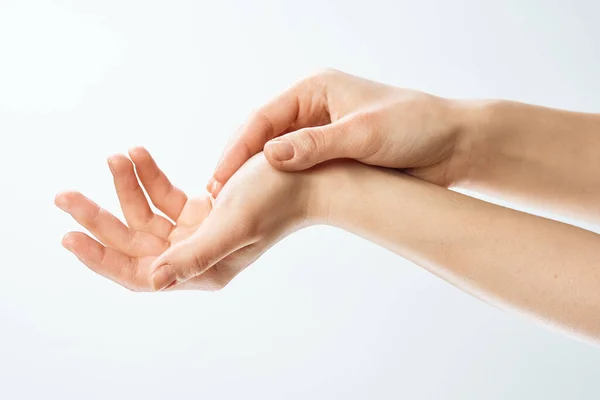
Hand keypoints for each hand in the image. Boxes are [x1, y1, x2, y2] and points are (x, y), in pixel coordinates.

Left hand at [55, 148, 315, 291]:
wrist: (310, 176)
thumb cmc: (279, 200)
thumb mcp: (234, 226)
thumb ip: (193, 257)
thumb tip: (152, 282)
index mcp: (203, 270)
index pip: (140, 274)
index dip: (103, 259)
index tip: (70, 238)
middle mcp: (197, 255)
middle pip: (135, 242)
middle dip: (100, 218)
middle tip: (65, 195)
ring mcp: (199, 231)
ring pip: (147, 215)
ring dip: (127, 187)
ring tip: (116, 156)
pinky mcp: (204, 208)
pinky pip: (166, 195)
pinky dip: (151, 176)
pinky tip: (138, 154)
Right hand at [208, 68, 475, 195]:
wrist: (454, 144)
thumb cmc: (415, 126)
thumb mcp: (364, 133)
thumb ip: (316, 145)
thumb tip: (269, 157)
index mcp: (315, 90)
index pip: (262, 119)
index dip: (237, 150)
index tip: (219, 180)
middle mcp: (314, 109)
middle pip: (262, 136)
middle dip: (238, 165)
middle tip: (216, 198)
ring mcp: (322, 133)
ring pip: (276, 155)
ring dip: (256, 178)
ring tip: (232, 206)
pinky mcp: (332, 155)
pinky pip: (296, 170)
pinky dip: (279, 186)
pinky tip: (266, 205)